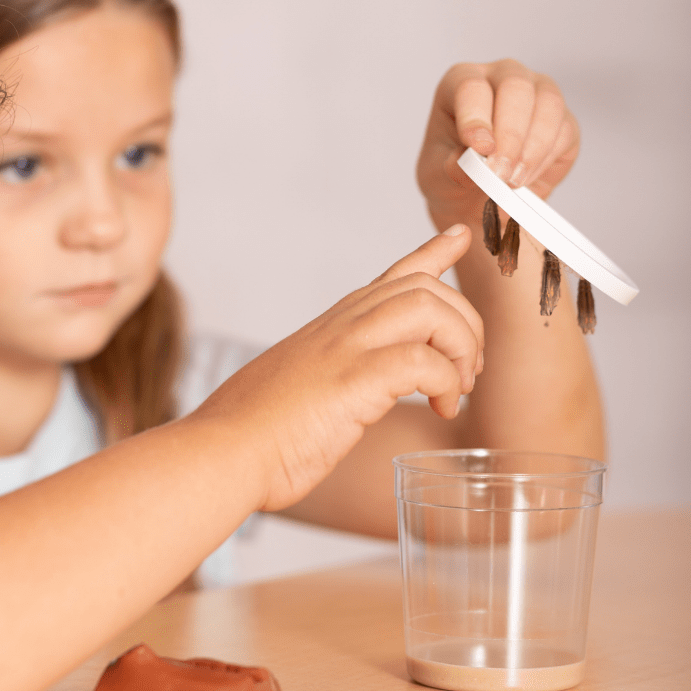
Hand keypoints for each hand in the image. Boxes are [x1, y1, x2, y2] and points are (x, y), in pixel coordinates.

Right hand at [194, 226, 482, 511]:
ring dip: (460, 345)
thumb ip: (324, 376)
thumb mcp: (297, 387)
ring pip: (429, 308)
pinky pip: (422, 361)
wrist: (223, 452)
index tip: (460, 238)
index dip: (432, 254)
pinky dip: (446, 382)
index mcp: (331, 327)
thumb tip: (338, 396)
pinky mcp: (353, 381)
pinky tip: (443, 408)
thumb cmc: (256, 433)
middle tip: (468, 372)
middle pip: (424, 287)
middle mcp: (341, 327)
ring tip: (459, 388)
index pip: (391, 275)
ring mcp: (345, 349)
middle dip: (464, 323)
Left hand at [417, 59, 579, 228]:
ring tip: (511, 180)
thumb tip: (472, 159)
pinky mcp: (562, 119)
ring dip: (532, 147)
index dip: (476, 117)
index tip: (479, 149)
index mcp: (461, 81)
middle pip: (515, 86)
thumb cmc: (453, 172)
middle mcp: (501, 77)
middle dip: (510, 133)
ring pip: (548, 103)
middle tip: (499, 172)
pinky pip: (564, 130)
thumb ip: (451, 165)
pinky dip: (545, 159)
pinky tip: (524, 178)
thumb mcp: (437, 174)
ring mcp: (537, 93)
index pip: (470, 86)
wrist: (476, 196)